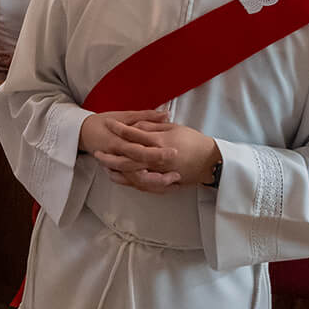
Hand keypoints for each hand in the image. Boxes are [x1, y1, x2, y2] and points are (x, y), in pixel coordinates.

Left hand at [84, 111, 219, 192]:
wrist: (211, 161)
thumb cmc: (194, 141)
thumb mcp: (175, 128)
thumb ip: (154, 126)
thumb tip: (136, 125)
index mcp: (160, 141)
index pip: (134, 134)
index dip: (119, 128)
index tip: (108, 123)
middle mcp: (158, 158)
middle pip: (128, 157)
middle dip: (111, 154)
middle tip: (97, 151)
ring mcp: (160, 172)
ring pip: (132, 172)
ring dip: (116, 168)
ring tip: (103, 164)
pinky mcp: (162, 182)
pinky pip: (140, 184)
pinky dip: (127, 180)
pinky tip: (116, 176)